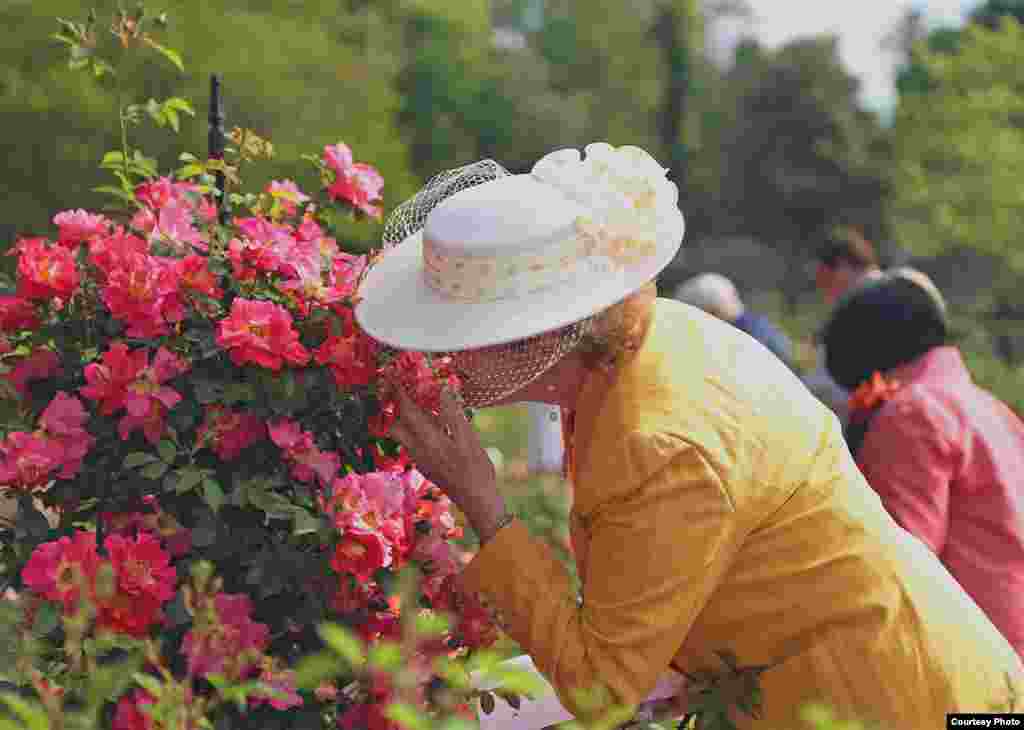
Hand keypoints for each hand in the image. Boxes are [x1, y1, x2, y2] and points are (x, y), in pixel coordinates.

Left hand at [385, 384, 506, 542]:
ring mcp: (420, 459)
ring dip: (405, 418)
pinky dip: (415, 429)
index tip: (391, 374)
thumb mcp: (469, 439)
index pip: (406, 410)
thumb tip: (443, 391)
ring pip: (403, 434)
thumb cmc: (476, 470)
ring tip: (419, 404)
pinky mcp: (426, 465)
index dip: (397, 391)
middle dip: (394, 406)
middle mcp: (418, 450)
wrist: (476, 501)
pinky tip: (433, 425)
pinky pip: (413, 442)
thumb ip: (453, 414)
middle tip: (402, 389)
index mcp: (427, 440)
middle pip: (395, 424)